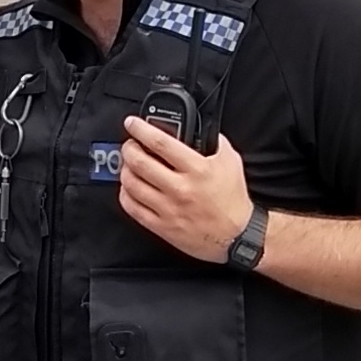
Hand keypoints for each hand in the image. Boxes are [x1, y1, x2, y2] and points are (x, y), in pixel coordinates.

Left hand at [119, 119, 252, 262]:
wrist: (236, 237)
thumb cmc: (232, 201)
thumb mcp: (230, 162)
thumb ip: (214, 142)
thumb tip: (198, 127)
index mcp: (197, 170)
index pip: (160, 143)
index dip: (141, 129)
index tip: (132, 123)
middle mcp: (180, 189)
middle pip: (140, 162)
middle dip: (128, 148)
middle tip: (129, 144)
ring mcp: (169, 209)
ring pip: (132, 184)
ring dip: (125, 170)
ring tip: (128, 165)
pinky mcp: (162, 226)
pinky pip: (133, 208)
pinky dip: (125, 195)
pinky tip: (129, 188)